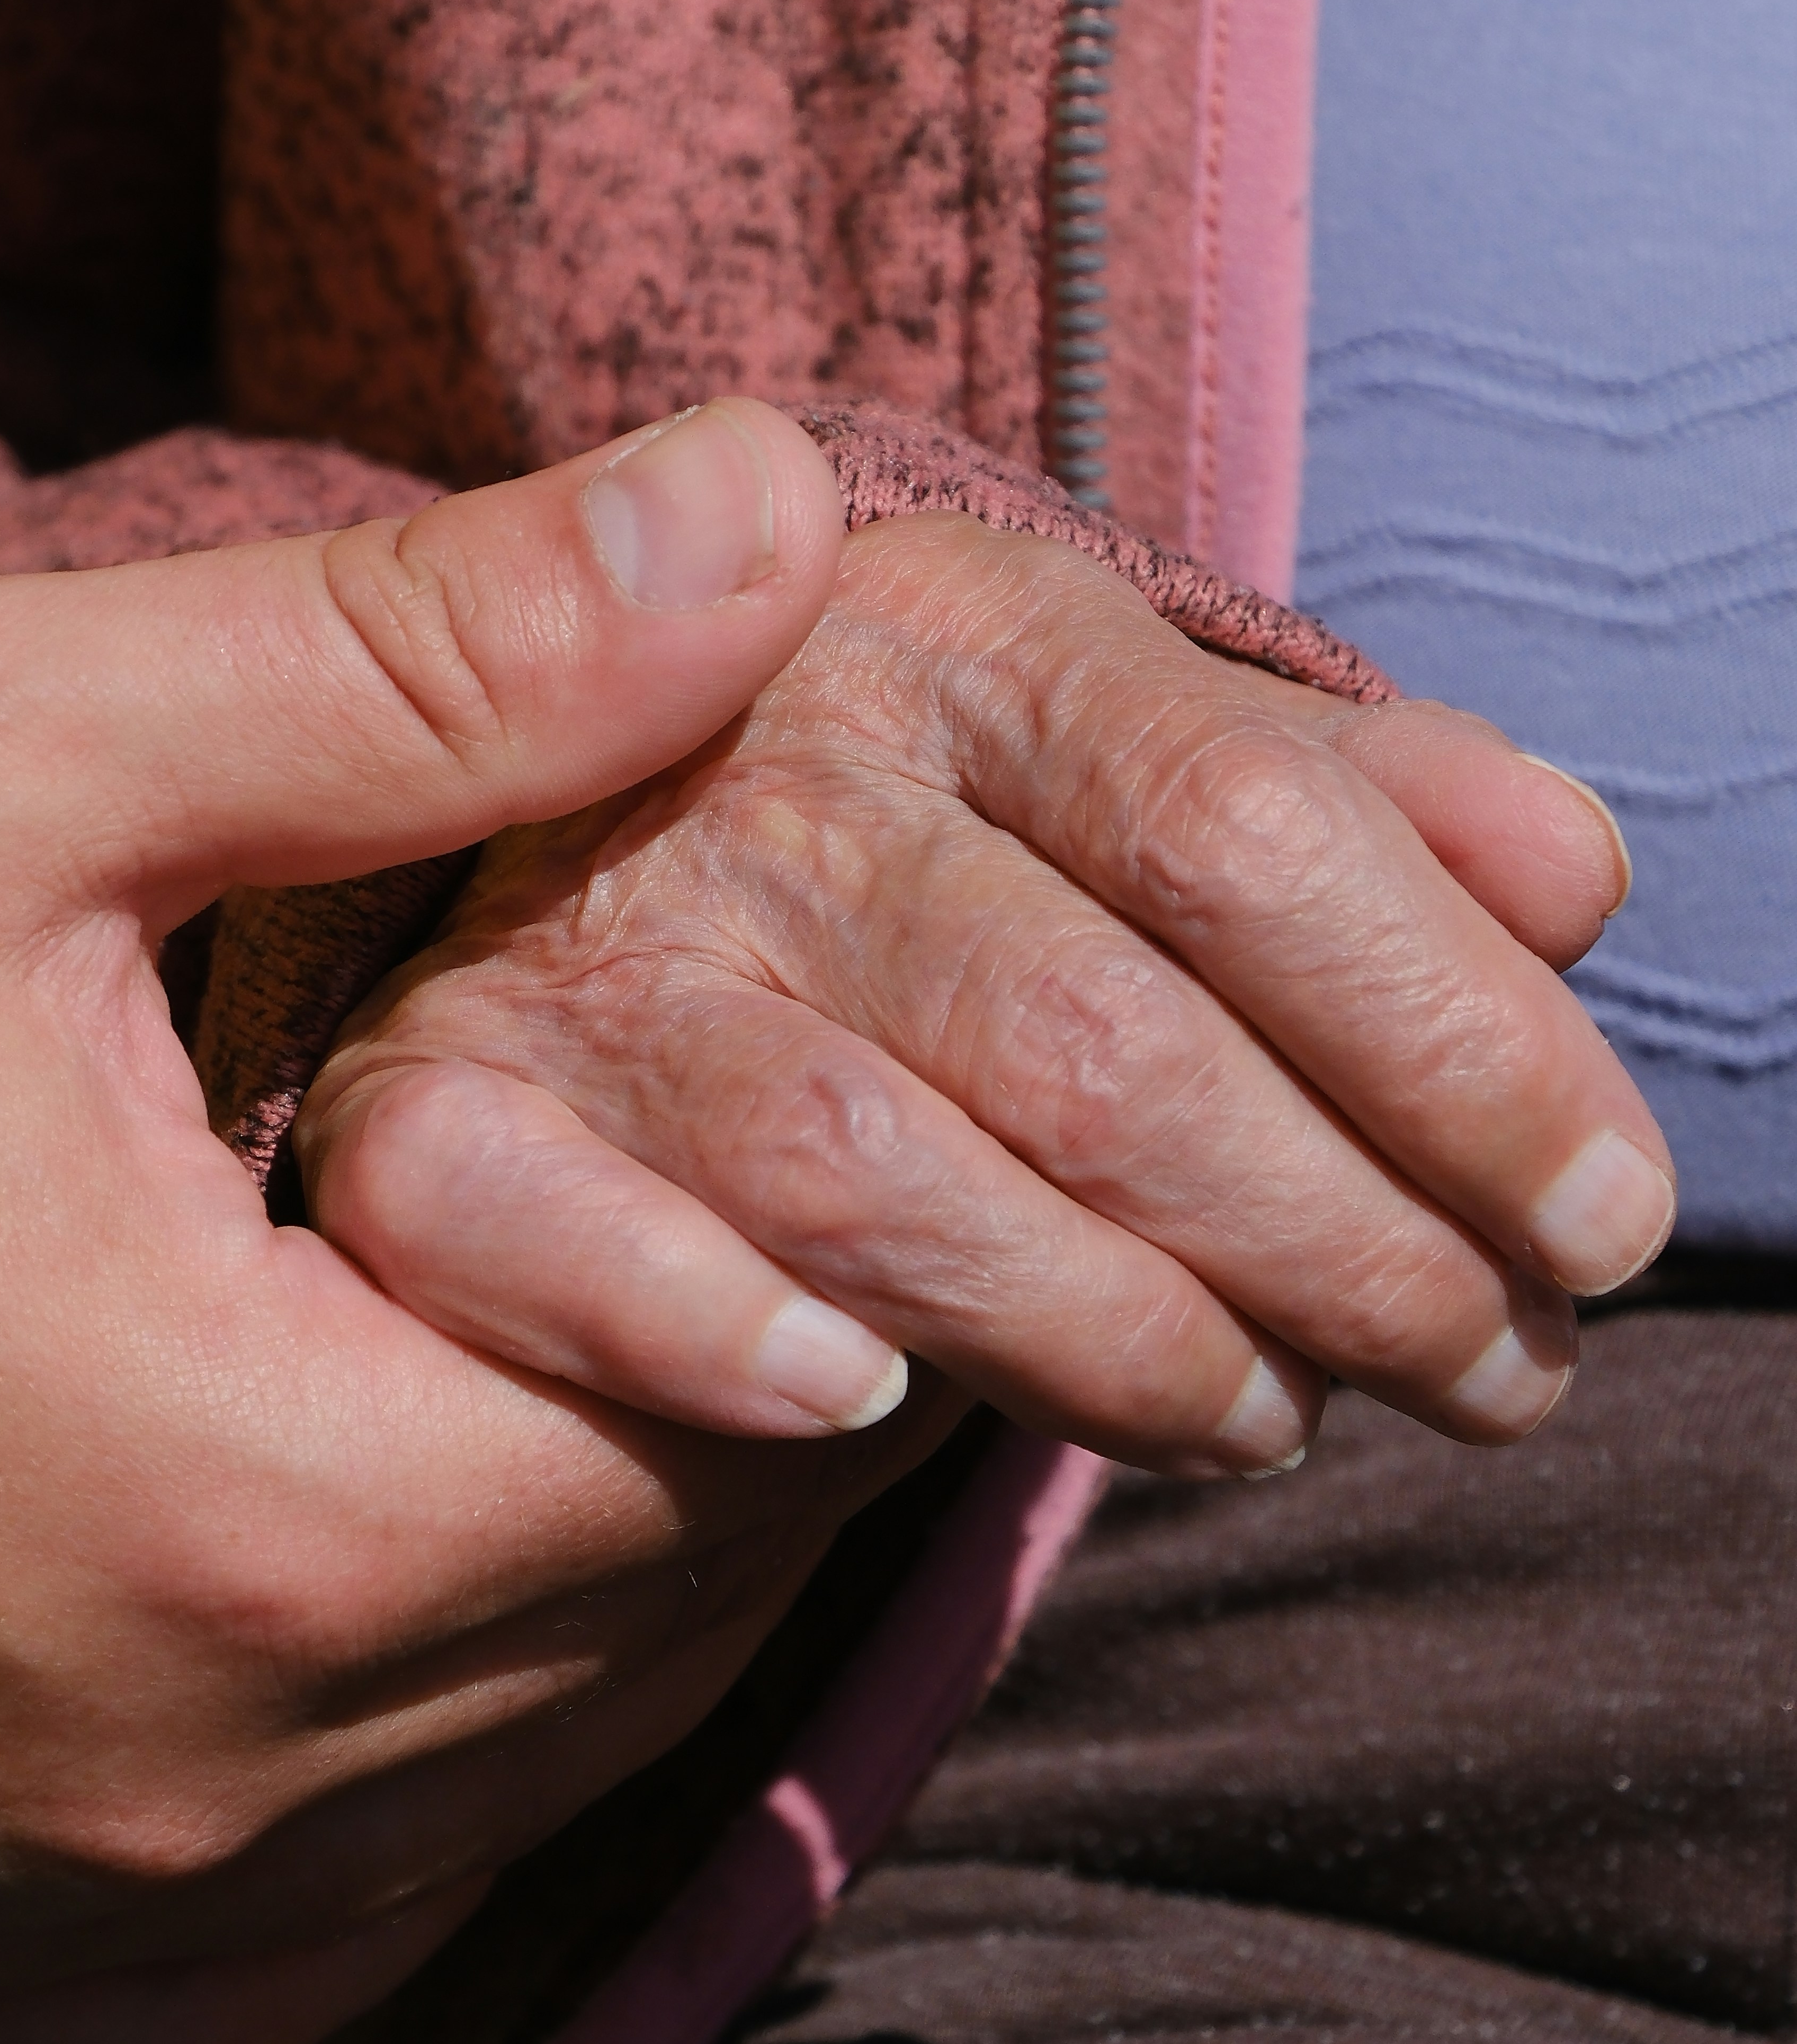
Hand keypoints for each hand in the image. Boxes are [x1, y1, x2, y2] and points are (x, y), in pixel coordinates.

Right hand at [0, 403, 885, 2043]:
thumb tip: (776, 508)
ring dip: (560, 1586)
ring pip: (503, 1810)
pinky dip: (377, 1777)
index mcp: (238, 1520)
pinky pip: (289, 1946)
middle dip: (715, 1403)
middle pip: (655, 1636)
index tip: (774, 1070)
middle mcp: (166, 1821)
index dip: (826, 1227)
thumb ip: (432, 663)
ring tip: (505, 1343)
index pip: (755, 1423)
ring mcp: (22, 1954)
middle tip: (672, 1185)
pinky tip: (311, 1579)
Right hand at [298, 509, 1672, 1477]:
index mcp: (948, 622)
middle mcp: (756, 759)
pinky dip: (719, 1339)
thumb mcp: (1112, 747)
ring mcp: (582, 944)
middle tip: (1496, 1373)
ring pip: (894, 1185)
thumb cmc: (894, 827)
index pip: (1249, 829)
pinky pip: (560, 1249)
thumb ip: (1333, 800)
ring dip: (1124, 1346)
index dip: (1461, 1044)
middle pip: (1102, 1048)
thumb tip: (1574, 880)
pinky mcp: (429, 1107)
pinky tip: (872, 1413)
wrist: (514, 839)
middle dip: (1349, 1250)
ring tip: (1276, 1421)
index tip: (1613, 1214)